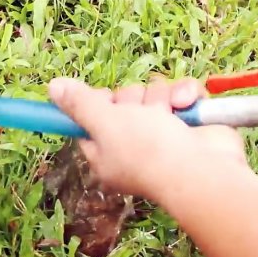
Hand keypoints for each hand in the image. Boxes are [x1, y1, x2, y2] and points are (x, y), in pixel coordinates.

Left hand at [47, 76, 247, 200]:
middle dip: (134, 100)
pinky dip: (186, 95)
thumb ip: (79, 104)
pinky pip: (182, 93)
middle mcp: (137, 145)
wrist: (203, 169)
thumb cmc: (148, 152)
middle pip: (125, 101)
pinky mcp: (193, 122)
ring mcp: (168, 133)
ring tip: (170, 114)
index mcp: (109, 153)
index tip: (103, 101)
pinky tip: (187, 105)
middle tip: (141, 116)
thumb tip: (53, 87)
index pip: (93, 121)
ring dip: (162, 97)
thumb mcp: (105, 124)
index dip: (96, 105)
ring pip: (155, 93)